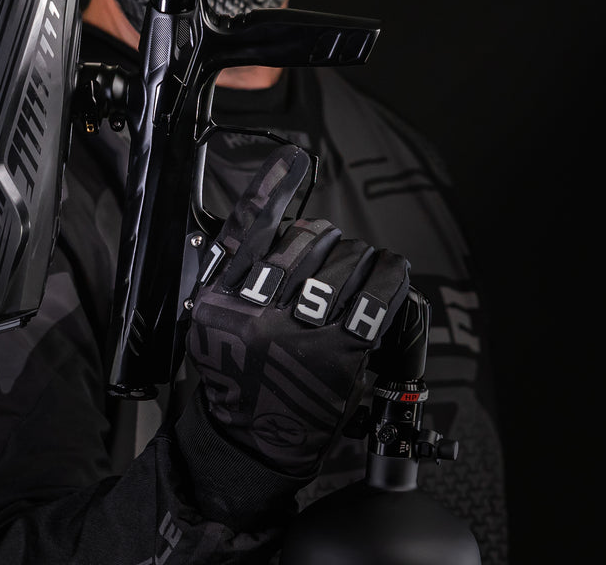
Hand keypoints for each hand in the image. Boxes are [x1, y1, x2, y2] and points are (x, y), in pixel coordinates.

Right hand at [186, 143, 410, 475]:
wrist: (248, 444)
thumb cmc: (235, 380)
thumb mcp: (213, 320)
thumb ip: (231, 272)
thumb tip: (268, 223)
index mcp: (222, 295)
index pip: (247, 225)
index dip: (272, 186)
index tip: (293, 160)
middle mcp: (256, 308)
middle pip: (308, 239)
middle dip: (329, 244)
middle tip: (334, 262)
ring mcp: (297, 330)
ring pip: (345, 262)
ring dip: (362, 261)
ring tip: (364, 273)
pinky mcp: (337, 353)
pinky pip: (374, 298)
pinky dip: (388, 282)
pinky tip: (391, 280)